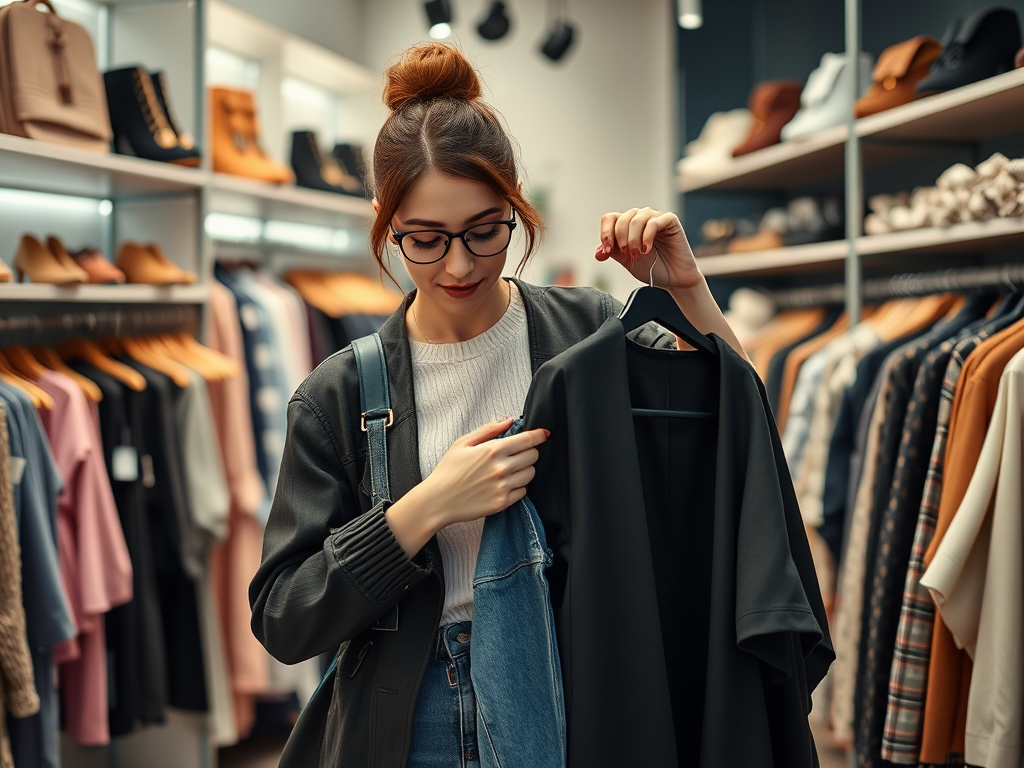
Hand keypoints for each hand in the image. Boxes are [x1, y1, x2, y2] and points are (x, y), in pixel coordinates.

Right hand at [420, 417, 548, 528]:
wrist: (438, 501)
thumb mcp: (462, 443)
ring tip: (510, 469)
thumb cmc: (448, 470)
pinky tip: (505, 483)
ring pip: (531, 474)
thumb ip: (488, 430)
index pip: (527, 440)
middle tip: (518, 453)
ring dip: (525, 469)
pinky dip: (519, 486)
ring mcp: (503, 487)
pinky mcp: (502, 502)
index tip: (544, 434)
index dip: (539, 435)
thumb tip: (509, 420)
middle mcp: (501, 468)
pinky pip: (523, 491)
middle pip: (533, 456)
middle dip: (530, 452)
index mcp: (492, 450)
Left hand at [595, 208, 703, 290]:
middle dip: (620, 239)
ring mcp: (655, 218)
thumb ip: (612, 252)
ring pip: (636, 219)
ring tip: (638, 254)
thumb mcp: (627, 261)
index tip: (606, 250)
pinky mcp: (670, 220)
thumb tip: (598, 252)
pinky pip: (654, 222)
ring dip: (633, 239)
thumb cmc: (652, 268)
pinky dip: (647, 236)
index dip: (605, 233)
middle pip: (622, 218)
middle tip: (627, 254)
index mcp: (628, 226)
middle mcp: (640, 218)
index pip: (610, 218)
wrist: (673, 279)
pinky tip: (647, 249)